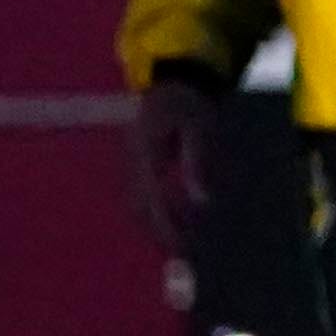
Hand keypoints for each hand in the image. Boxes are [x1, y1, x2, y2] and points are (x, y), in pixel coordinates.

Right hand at [126, 77, 217, 257]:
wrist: (175, 79)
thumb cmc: (190, 102)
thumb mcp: (200, 127)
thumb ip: (197, 162)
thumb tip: (202, 201)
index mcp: (146, 153)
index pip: (151, 201)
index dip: (166, 228)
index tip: (182, 248)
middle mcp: (133, 162)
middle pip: (139, 209)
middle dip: (159, 234)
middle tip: (185, 256)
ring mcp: (133, 163)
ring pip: (137, 205)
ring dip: (156, 227)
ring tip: (183, 247)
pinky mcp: (139, 164)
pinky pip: (142, 196)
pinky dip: (156, 214)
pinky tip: (179, 224)